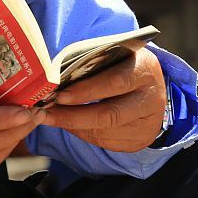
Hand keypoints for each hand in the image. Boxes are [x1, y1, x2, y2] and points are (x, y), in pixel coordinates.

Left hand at [40, 47, 166, 151]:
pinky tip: (69, 124)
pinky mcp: (140, 140)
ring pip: (105, 132)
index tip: (59, 94)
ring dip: (74, 126)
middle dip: (74, 115)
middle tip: (46, 112)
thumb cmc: (123, 64)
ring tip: (51, 117)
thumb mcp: (114, 55)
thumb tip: (54, 75)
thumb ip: (91, 62)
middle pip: (110, 114)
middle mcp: (151, 98)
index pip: (115, 82)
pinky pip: (106, 142)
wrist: (150, 85)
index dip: (86, 90)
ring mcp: (148, 123)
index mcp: (144, 69)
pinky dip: (83, 134)